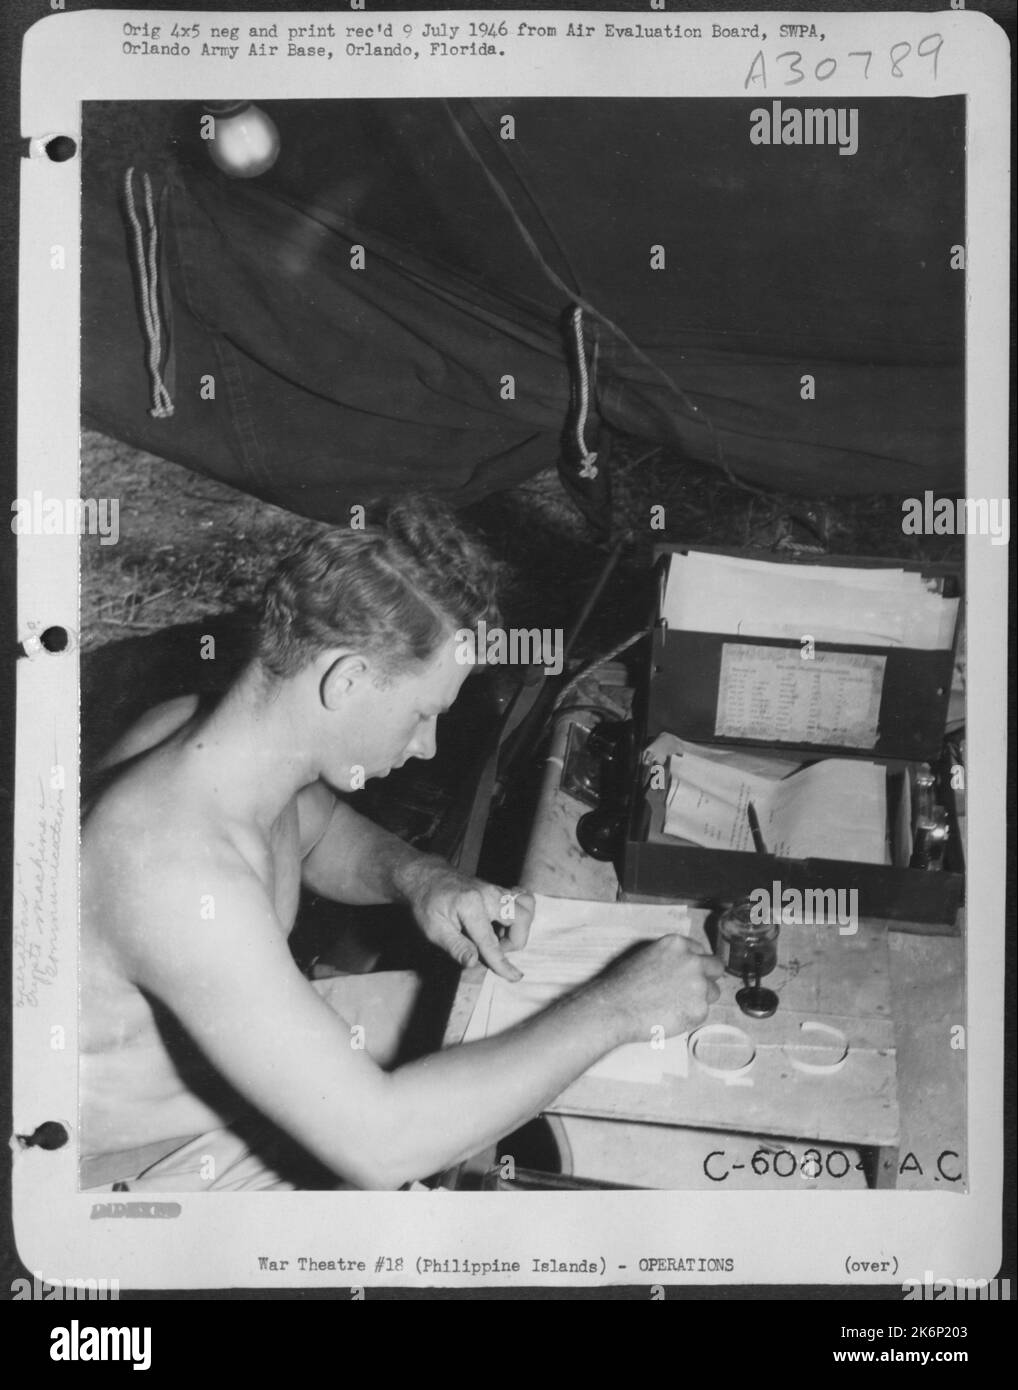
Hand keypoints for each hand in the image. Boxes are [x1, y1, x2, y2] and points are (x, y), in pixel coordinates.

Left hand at [400, 858, 534, 981]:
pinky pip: (522, 900)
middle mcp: (489, 894)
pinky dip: (519, 916)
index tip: (513, 976)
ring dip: (518, 928)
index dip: (501, 962)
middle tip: (493, 949)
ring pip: (525, 908)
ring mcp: (496, 889)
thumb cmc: (427, 903)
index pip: (490, 940)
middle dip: (514, 941)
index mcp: (470, 905)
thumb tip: (473, 963)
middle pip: (521, 918)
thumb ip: (455, 946)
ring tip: (498, 937)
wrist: (427, 877)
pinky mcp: (499, 890)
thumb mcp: (433, 928)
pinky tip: (501, 925)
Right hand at [599, 935, 723, 1043]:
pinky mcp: (700, 1008)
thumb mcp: (647, 956)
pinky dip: (691, 1016)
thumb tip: (682, 965)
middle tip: (691, 990)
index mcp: (677, 944)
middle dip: (707, 978)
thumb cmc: (623, 984)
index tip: (687, 974)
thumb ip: (670, 957)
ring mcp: (698, 984)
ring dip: (700, 998)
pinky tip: (672, 1015)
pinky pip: (703, 1012)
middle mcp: (692, 961)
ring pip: (713, 992)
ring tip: (676, 1005)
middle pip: (716, 968)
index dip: (694, 963)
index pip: (700, 951)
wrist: (615, 1008)